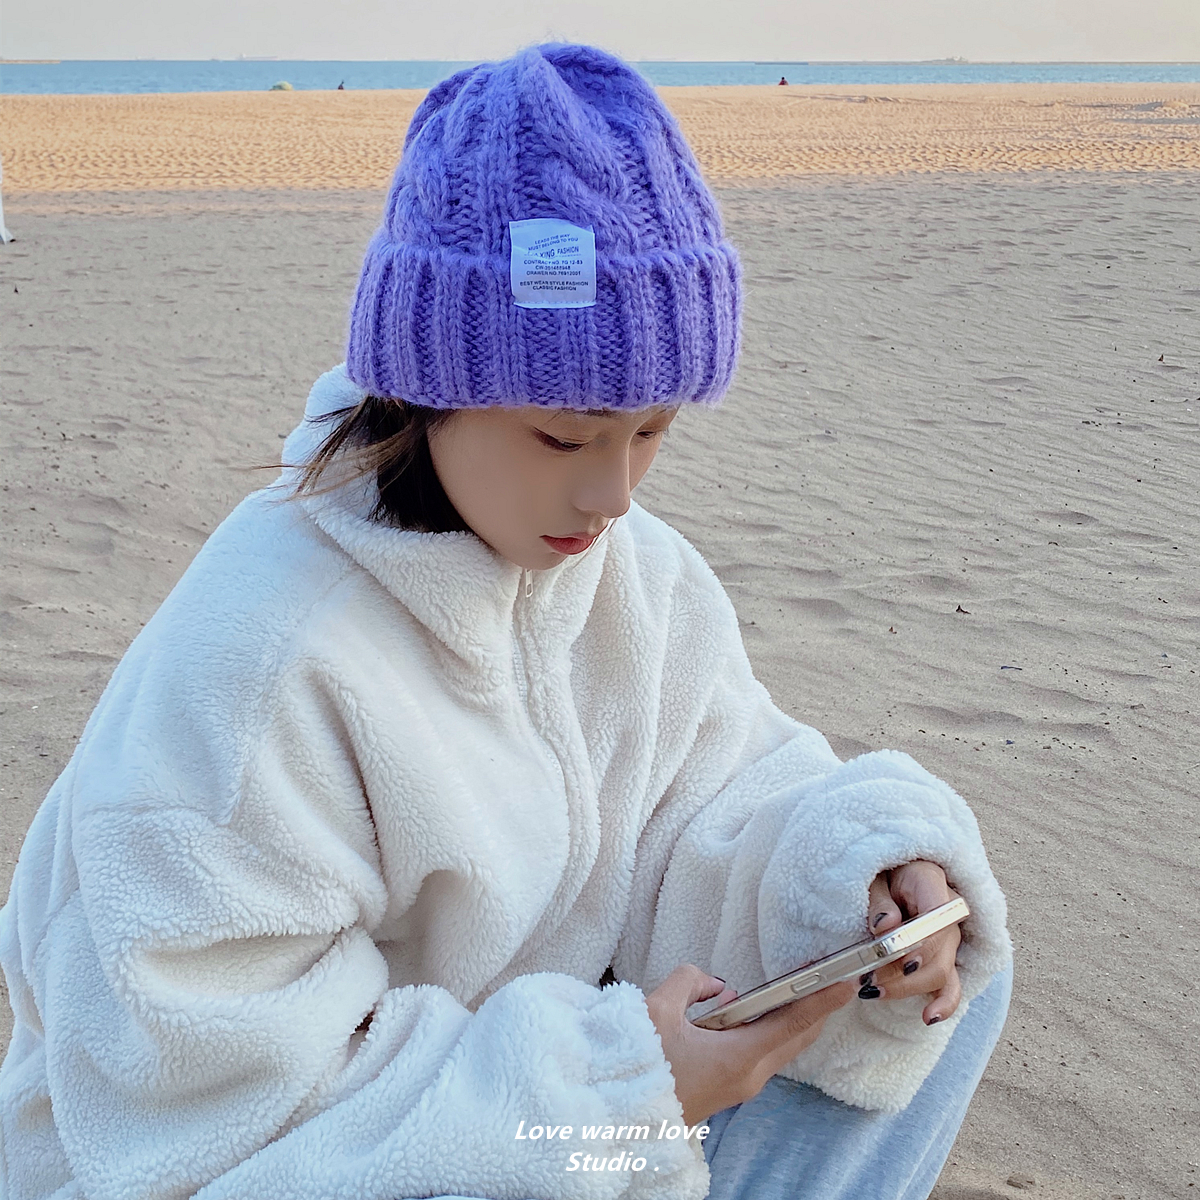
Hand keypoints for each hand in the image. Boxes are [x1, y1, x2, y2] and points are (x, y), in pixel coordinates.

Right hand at [643, 965, 855, 1124]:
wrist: (620, 1114)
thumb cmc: (640, 1065)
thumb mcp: (659, 1009)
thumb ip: (691, 982)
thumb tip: (715, 985)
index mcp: (740, 1057)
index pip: (794, 1021)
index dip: (823, 998)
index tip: (848, 980)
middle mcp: (750, 1075)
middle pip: (796, 1035)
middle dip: (815, 1005)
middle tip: (829, 974)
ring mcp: (741, 1084)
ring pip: (781, 1045)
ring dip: (793, 1016)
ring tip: (801, 985)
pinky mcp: (730, 1086)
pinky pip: (763, 1051)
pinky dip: (772, 1028)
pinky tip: (763, 1010)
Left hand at [859, 860, 962, 1025]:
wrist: (890, 872)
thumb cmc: (880, 871)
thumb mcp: (872, 877)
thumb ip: (879, 901)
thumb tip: (885, 926)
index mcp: (932, 883)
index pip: (937, 917)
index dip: (919, 942)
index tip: (896, 958)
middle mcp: (949, 913)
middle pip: (938, 954)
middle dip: (902, 973)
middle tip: (868, 978)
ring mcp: (949, 937)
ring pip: (940, 973)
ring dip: (907, 988)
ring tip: (874, 991)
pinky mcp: (944, 956)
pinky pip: (952, 985)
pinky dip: (944, 1003)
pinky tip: (929, 1017)